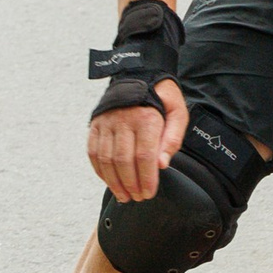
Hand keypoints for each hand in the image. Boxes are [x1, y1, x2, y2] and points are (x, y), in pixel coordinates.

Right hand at [88, 79, 186, 203]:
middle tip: (138, 197)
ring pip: (106, 159)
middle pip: (123, 161)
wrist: (137, 74)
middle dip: (131, 184)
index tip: (149, 192)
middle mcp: (123, 120)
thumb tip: (162, 165)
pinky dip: (100, 170)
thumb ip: (173, 138)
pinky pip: (93, 152)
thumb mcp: (178, 113)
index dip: (146, 178)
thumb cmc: (161, 97)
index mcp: (146, 118)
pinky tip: (109, 181)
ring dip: (114, 182)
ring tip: (124, 195)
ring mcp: (106, 123)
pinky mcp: (95, 125)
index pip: (144, 156)